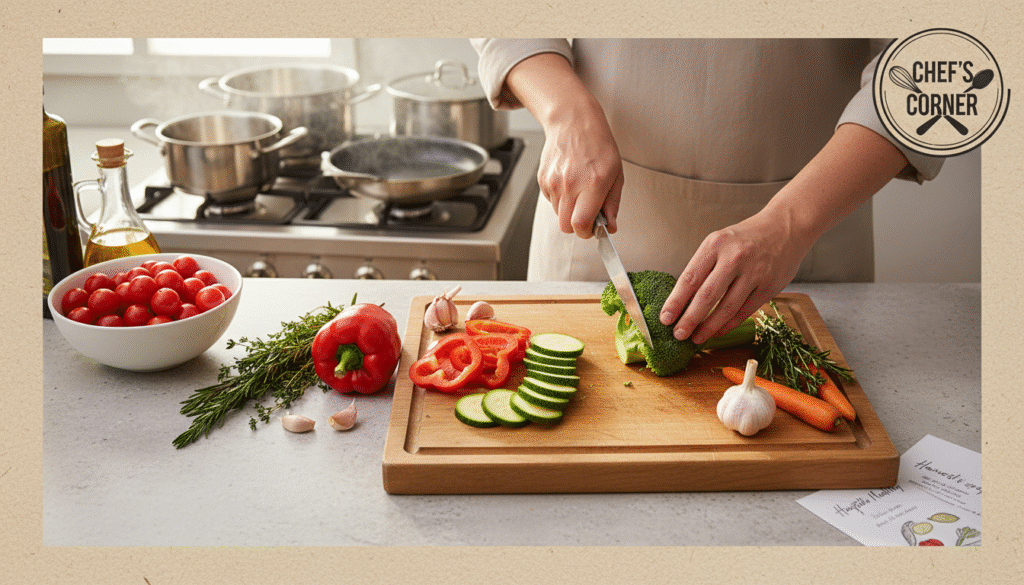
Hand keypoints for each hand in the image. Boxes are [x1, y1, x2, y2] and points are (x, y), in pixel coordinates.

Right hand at [536, 99, 623, 237]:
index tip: (594, 227)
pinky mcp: (542, 179)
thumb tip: (610, 227)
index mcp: (593, 184)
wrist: (573, 121)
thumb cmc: (598, 145)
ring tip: (579, 190)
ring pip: (558, 215)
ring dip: (568, 210)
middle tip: (587, 213)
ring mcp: (553, 182)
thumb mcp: (616, 173)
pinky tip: (569, 181)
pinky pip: (551, 201)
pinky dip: (560, 198)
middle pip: (566, 226)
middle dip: (577, 225)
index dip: (587, 232)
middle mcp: (570, 184)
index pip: (581, 224)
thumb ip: (612, 204)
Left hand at [658, 208, 811, 344]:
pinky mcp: (768, 287)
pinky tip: (716, 331)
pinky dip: (728, 325)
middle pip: (707, 296)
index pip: (690, 278)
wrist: (786, 227)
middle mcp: (734, 258)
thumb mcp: (720, 242)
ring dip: (708, 327)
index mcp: (716, 244)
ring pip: (726, 308)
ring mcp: (754, 273)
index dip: (675, 301)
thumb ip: (704, 267)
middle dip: (689, 319)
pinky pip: (744, 312)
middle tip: (678, 334)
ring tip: (696, 338)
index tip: (665, 318)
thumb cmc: (746, 238)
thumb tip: (682, 300)